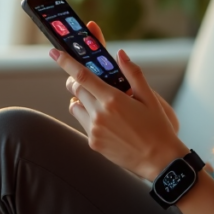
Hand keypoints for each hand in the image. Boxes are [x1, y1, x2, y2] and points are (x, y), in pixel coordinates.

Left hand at [64, 21, 180, 133]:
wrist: (158, 160)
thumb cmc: (157, 127)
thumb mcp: (150, 98)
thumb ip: (134, 74)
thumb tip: (121, 54)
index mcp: (113, 99)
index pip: (82, 76)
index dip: (66, 62)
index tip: (54, 53)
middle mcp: (99, 114)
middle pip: (76, 89)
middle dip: (76, 80)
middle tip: (87, 79)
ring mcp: (94, 130)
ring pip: (75, 106)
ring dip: (81, 99)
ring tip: (99, 102)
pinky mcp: (93, 143)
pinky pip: (83, 123)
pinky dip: (88, 116)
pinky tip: (107, 120)